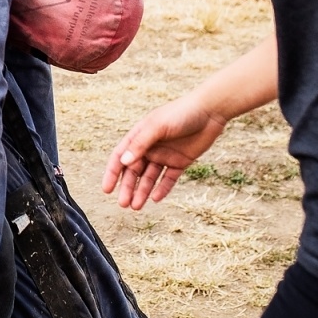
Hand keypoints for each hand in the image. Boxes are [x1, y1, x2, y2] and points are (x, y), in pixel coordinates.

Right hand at [103, 93, 228, 208]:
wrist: (210, 111)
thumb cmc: (181, 113)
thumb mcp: (158, 126)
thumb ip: (140, 144)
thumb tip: (123, 162)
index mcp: (139, 136)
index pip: (120, 157)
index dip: (112, 173)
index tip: (107, 190)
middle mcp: (149, 147)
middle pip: (134, 171)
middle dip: (128, 187)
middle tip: (124, 204)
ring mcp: (165, 155)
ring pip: (150, 178)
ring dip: (142, 191)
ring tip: (137, 206)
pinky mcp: (180, 162)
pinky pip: (169, 179)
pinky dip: (162, 189)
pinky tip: (156, 199)